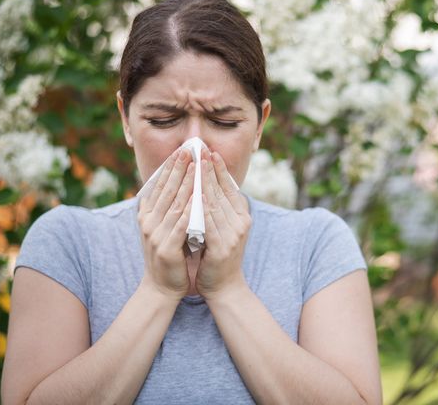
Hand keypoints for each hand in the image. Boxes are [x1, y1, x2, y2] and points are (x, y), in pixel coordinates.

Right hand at [137, 148, 194, 300]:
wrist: (161, 288)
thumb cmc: (168, 256)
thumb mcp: (163, 228)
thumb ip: (167, 209)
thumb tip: (176, 184)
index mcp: (147, 215)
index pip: (159, 186)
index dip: (170, 167)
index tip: (181, 150)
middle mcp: (148, 222)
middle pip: (166, 190)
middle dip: (178, 169)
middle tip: (189, 150)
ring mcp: (155, 235)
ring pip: (175, 204)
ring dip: (186, 184)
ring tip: (196, 166)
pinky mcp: (166, 248)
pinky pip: (181, 225)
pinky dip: (191, 210)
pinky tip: (199, 197)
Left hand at [195, 149, 251, 299]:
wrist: (224, 287)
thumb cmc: (217, 256)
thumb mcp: (220, 228)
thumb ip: (216, 209)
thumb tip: (205, 186)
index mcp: (240, 216)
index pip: (230, 188)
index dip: (220, 170)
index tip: (211, 152)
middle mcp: (240, 223)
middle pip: (223, 191)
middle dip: (211, 170)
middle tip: (202, 150)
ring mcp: (233, 235)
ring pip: (216, 203)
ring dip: (205, 183)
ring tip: (197, 165)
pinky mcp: (224, 247)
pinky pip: (210, 224)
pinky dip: (203, 208)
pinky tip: (196, 195)